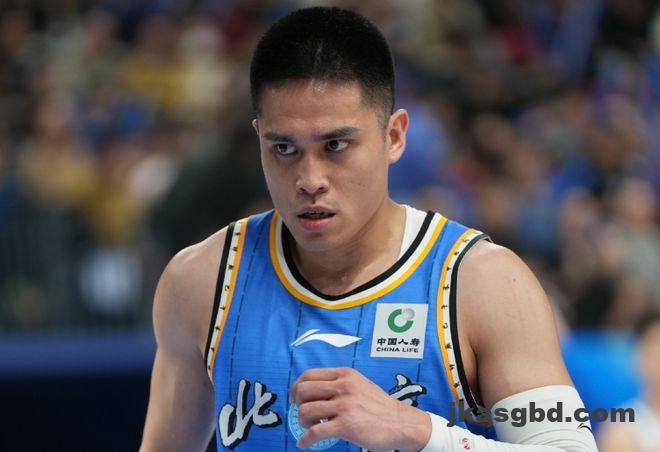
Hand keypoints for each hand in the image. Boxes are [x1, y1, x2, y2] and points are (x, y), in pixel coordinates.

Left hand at [289, 367, 430, 450]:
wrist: (401, 423)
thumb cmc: (379, 406)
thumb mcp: (359, 384)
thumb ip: (339, 383)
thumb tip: (313, 390)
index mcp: (345, 374)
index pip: (309, 375)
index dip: (297, 387)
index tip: (295, 398)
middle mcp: (343, 386)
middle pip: (303, 391)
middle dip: (297, 404)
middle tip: (301, 414)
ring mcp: (344, 406)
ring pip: (305, 411)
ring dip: (302, 423)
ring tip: (309, 428)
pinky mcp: (345, 425)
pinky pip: (315, 432)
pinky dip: (305, 440)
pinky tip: (304, 443)